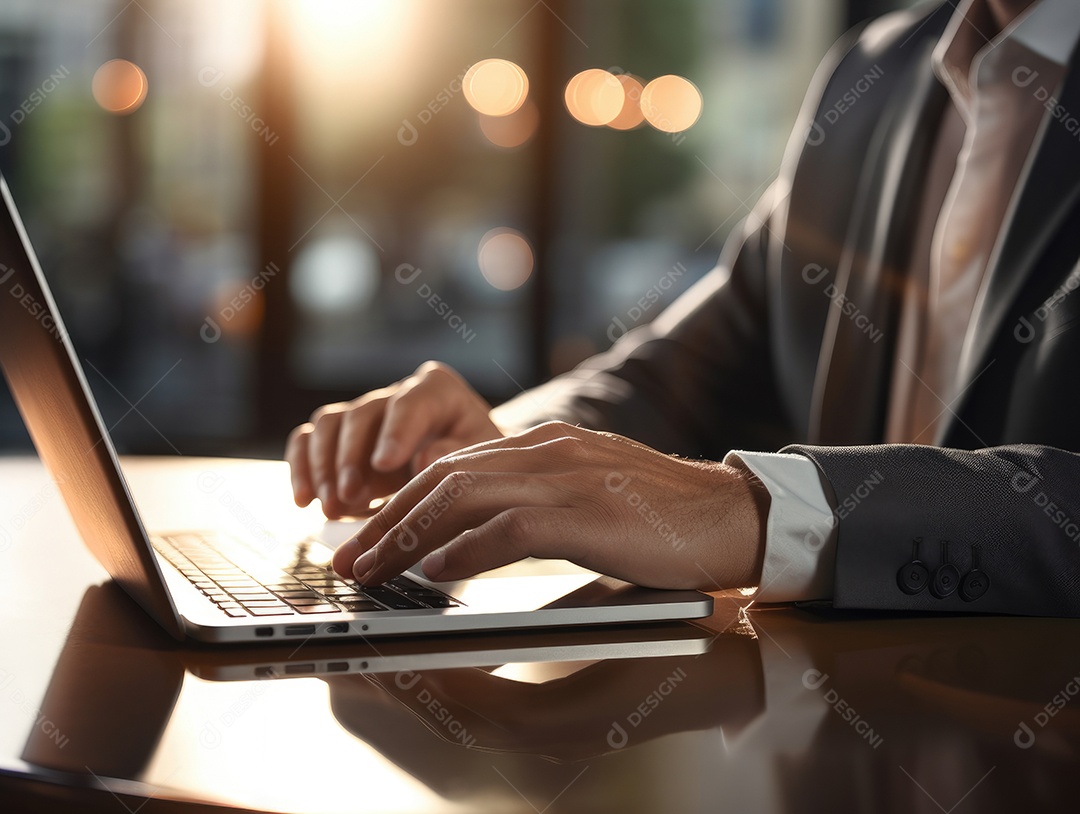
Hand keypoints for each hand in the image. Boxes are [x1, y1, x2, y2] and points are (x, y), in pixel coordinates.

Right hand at [285, 362, 503, 518]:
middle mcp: (394, 394)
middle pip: (361, 414)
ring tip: (331, 508)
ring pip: (328, 424)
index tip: (385, 464)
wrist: (462, 471)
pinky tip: (304, 501)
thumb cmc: (475, 461)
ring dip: (323, 467)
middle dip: (351, 459)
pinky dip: (300, 468)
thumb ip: (456, 455)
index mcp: (437, 391)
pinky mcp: (338, 436)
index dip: (396, 432)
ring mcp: (363, 413)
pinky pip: (307, 440)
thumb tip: (423, 458)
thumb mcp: (481, 458)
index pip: (411, 401)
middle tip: (349, 498)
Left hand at [333, 421, 768, 590]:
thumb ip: (529, 505)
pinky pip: (509, 527)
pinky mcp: (586, 510)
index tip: (366, 536)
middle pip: (443, 478)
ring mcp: (567, 476)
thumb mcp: (586, 495)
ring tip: (372, 570)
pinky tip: (437, 573)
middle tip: (347, 558)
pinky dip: (466, 550)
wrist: (730, 515)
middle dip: (386, 520)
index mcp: (545, 444)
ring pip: (462, 497)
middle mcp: (547, 450)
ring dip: (408, 537)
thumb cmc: (660, 518)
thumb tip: (461, 544)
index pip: (452, 467)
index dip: (400, 502)